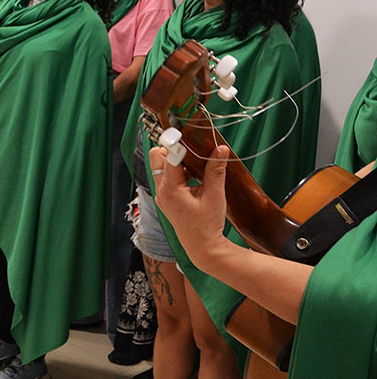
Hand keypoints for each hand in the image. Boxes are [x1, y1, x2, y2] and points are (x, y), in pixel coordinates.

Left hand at [150, 144, 229, 266]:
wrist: (202, 247)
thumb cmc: (207, 224)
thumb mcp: (214, 196)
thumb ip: (216, 171)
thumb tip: (221, 149)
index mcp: (170, 189)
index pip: (168, 158)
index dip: (177, 144)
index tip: (185, 131)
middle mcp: (161, 190)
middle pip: (157, 158)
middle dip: (172, 150)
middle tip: (192, 149)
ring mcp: (162, 195)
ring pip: (161, 166)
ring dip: (176, 160)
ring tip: (196, 161)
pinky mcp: (167, 198)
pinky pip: (167, 177)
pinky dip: (178, 171)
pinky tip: (194, 174)